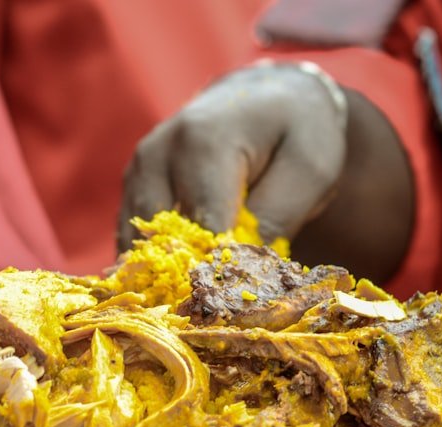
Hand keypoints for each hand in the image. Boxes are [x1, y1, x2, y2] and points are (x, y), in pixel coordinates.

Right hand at [117, 63, 412, 280]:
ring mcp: (138, 171)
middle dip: (186, 279)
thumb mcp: (310, 167)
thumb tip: (242, 268)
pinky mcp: (132, 188)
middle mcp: (157, 155)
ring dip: (163, 277)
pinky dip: (152, 266)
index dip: (220, 271)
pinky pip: (131, 240)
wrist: (266, 97)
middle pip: (160, 238)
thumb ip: (277, 214)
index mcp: (203, 143)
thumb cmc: (296, 131)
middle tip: (212, 313)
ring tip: (193, 305)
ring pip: (137, 245)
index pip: (203, 225)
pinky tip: (177, 286)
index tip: (237, 304)